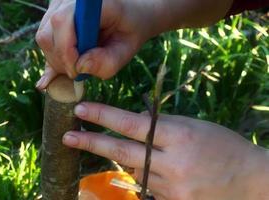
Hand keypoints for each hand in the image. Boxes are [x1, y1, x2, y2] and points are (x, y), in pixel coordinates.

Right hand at [35, 0, 168, 88]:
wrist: (132, 15)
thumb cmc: (131, 29)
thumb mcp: (127, 49)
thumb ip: (107, 62)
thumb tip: (80, 68)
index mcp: (90, 2)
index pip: (62, 21)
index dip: (65, 50)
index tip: (76, 72)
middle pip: (47, 33)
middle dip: (60, 61)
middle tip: (78, 74)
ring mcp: (59, 5)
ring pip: (43, 37)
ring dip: (57, 60)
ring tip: (77, 67)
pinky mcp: (54, 14)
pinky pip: (45, 38)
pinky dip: (53, 57)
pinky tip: (59, 72)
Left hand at [62, 102, 268, 199]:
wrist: (251, 183)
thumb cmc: (223, 147)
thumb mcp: (194, 127)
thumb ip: (162, 125)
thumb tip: (135, 120)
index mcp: (179, 137)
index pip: (133, 125)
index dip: (104, 116)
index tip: (82, 110)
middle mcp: (172, 164)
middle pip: (123, 152)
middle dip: (92, 143)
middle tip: (67, 137)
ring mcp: (170, 189)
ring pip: (133, 171)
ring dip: (124, 159)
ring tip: (119, 150)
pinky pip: (146, 187)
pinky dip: (144, 176)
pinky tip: (153, 170)